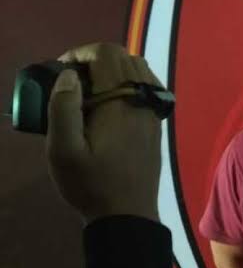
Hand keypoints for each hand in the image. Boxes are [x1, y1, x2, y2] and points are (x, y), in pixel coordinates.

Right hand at [46, 43, 162, 223]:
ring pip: (139, 72)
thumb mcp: (63, 151)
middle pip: (125, 58)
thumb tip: (68, 74)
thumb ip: (63, 108)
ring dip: (112, 71)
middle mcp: (143, 102)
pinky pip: (147, 89)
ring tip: (87, 92)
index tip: (61, 70)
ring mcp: (153, 113)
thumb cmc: (92, 185)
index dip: (81, 52)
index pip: (108, 53)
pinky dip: (127, 85)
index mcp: (121, 102)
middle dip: (95, 60)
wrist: (128, 215)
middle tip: (70, 81)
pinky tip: (108, 105)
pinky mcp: (156, 125)